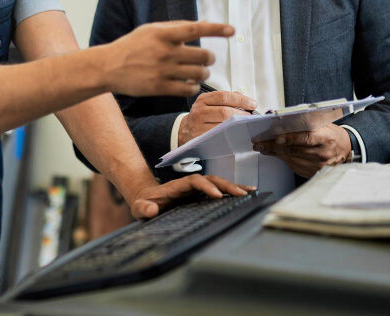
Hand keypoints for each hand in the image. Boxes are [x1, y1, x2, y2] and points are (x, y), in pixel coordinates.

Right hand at [101, 21, 233, 96]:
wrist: (108, 67)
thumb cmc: (132, 46)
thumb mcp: (151, 30)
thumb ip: (177, 27)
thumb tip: (205, 23)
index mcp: (163, 34)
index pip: (196, 29)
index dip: (216, 29)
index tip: (232, 30)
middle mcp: (165, 52)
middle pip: (203, 56)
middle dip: (210, 59)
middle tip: (207, 60)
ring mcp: (163, 71)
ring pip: (198, 74)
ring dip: (204, 74)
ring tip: (200, 72)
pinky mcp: (159, 87)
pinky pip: (188, 89)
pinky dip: (194, 87)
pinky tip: (190, 84)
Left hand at [127, 174, 255, 218]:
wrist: (146, 199)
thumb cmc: (143, 204)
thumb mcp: (139, 208)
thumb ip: (143, 209)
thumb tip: (151, 210)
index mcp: (177, 186)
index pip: (194, 181)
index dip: (206, 186)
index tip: (216, 196)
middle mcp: (189, 185)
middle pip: (211, 180)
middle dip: (226, 185)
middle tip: (242, 194)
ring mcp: (196, 190)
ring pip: (217, 184)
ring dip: (233, 187)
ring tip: (251, 192)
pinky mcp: (200, 196)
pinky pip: (218, 191)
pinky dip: (231, 192)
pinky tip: (245, 195)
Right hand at [178, 91, 256, 145]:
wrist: (184, 130)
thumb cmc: (201, 117)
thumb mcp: (209, 103)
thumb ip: (226, 98)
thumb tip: (244, 97)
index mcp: (203, 99)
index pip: (224, 96)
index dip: (241, 100)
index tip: (252, 103)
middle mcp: (199, 111)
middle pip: (224, 112)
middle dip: (241, 114)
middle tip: (251, 117)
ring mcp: (198, 125)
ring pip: (222, 125)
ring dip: (237, 126)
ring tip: (245, 124)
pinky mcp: (200, 138)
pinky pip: (218, 136)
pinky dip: (230, 134)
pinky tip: (236, 133)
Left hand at [252, 124, 350, 177]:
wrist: (345, 149)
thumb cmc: (332, 134)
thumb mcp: (323, 123)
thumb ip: (305, 122)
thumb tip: (282, 119)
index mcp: (326, 138)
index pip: (306, 138)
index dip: (290, 138)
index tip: (275, 137)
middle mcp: (322, 153)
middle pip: (294, 150)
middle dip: (273, 146)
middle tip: (259, 143)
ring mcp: (318, 165)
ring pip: (291, 159)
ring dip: (275, 153)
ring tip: (262, 147)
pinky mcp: (314, 173)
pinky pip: (294, 166)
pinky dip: (283, 159)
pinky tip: (275, 153)